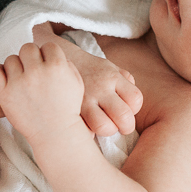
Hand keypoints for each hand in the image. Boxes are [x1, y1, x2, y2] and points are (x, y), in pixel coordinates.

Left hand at [0, 35, 84, 143]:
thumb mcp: (76, 82)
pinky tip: (7, 81)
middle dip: (31, 58)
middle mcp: (37, 71)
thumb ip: (65, 62)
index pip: (47, 46)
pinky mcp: (4, 94)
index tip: (47, 68)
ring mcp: (19, 82)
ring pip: (11, 59)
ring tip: (22, 81)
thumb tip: (48, 51)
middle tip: (33, 73)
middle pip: (27, 48)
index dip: (47, 56)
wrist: (56, 134)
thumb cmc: (67, 108)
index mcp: (57, 65)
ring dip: (16, 67)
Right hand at [27, 23, 142, 136]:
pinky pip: (84, 130)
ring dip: (106, 130)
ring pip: (105, 127)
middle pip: (124, 117)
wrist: (55, 60)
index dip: (134, 109)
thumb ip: (124, 80)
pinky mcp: (70, 109)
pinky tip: (84, 124)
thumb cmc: (87, 69)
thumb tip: (133, 102)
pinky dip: (86, 131)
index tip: (125, 109)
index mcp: (112, 76)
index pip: (135, 99)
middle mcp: (100, 87)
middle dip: (125, 126)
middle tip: (117, 124)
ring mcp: (84, 99)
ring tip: (101, 125)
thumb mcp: (108, 67)